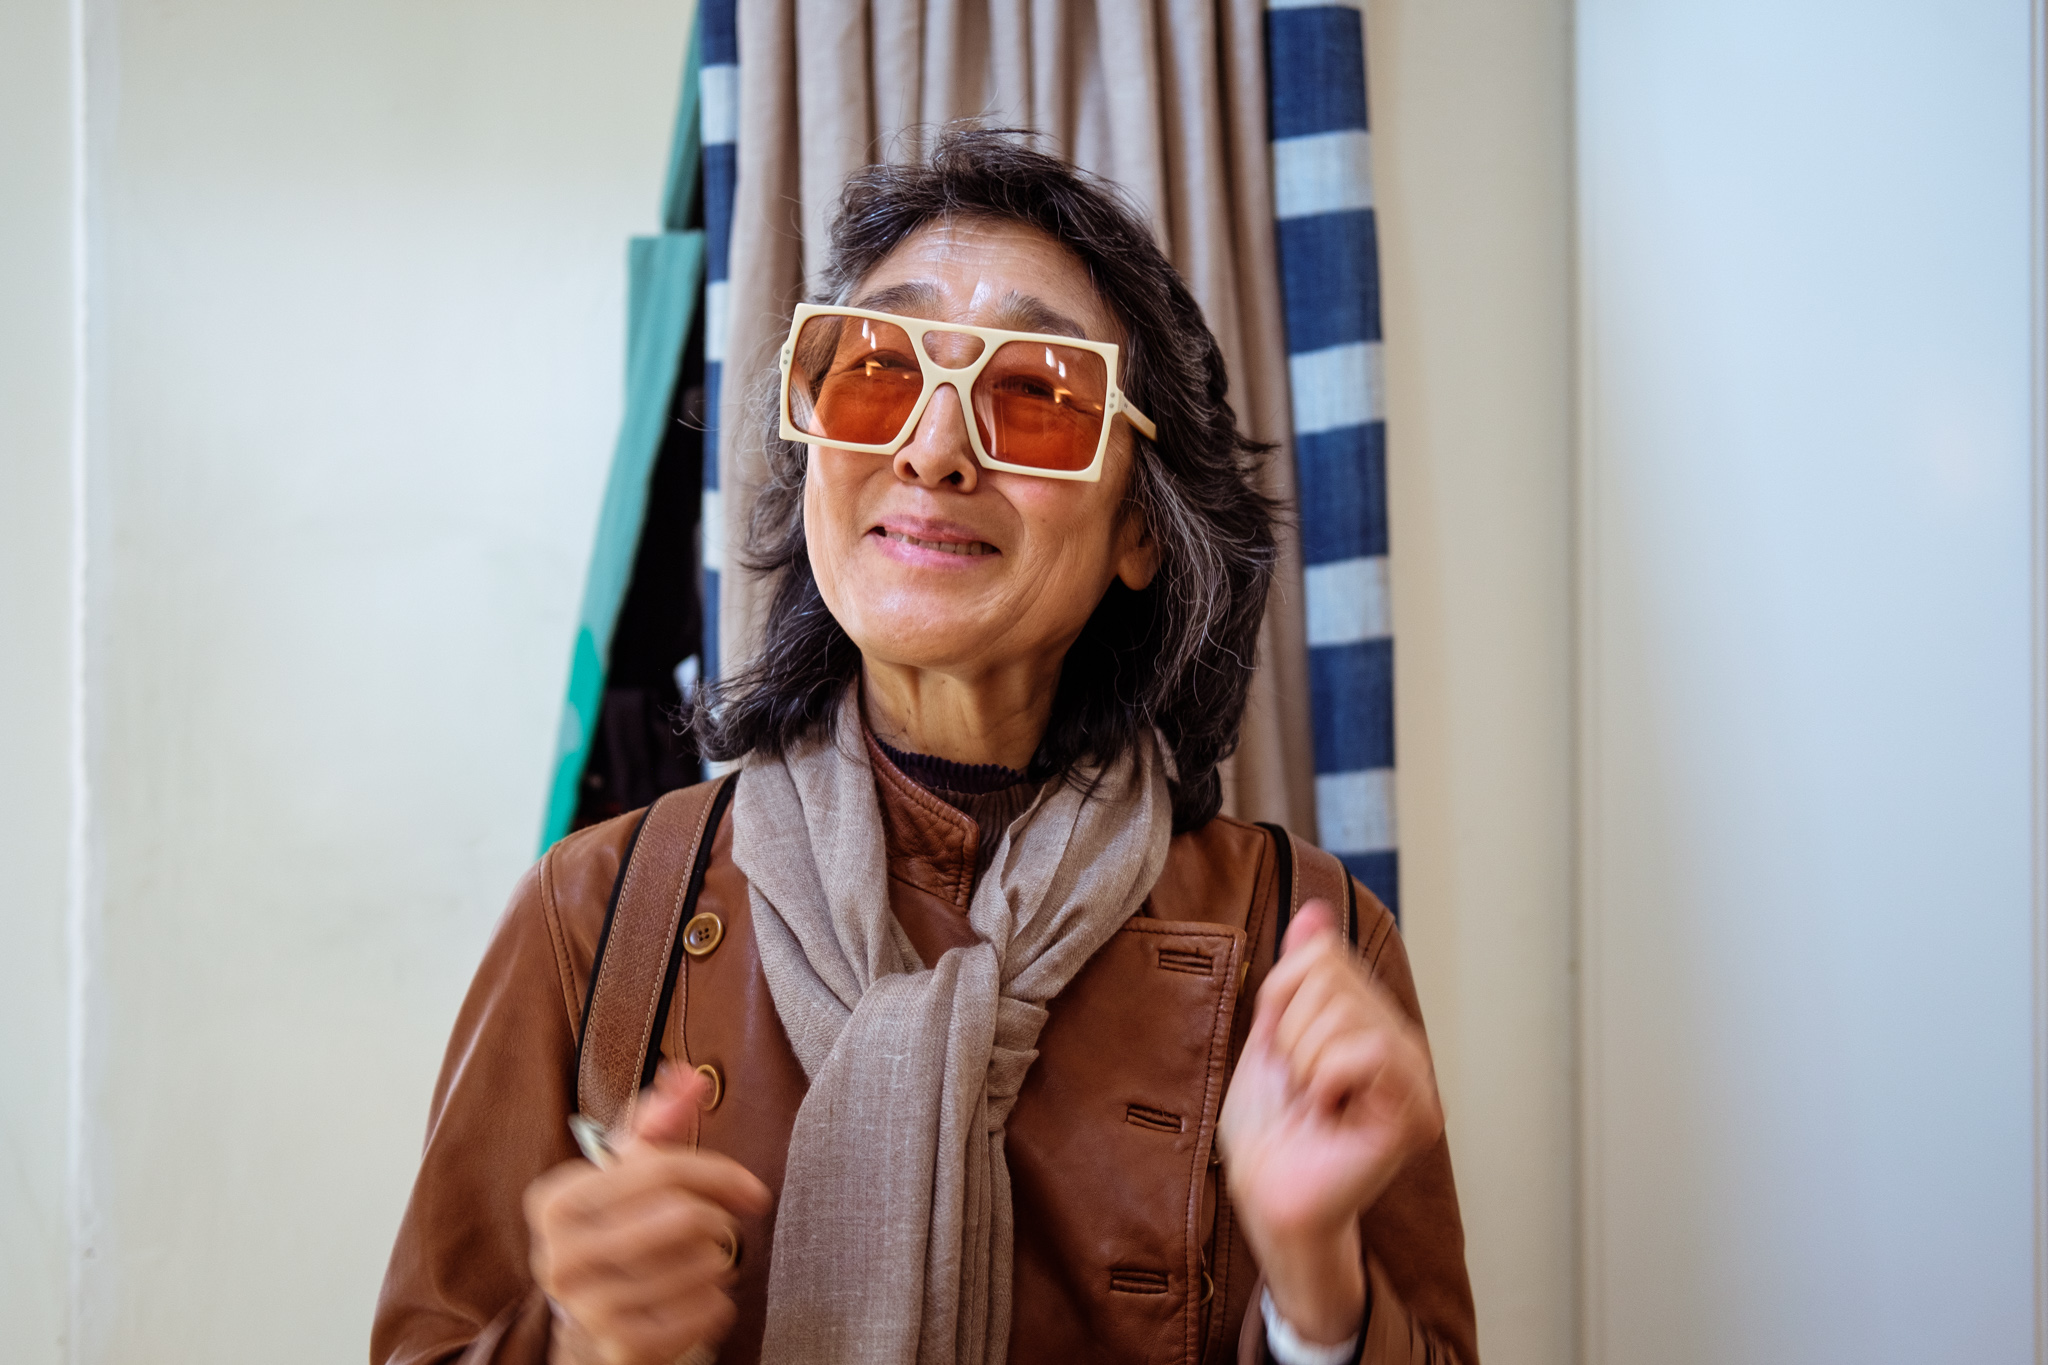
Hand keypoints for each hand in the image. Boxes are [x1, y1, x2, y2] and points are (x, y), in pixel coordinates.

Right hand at [525, 1064, 773, 1364]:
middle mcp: (559, 1257)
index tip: (752, 1188)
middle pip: (682, 1218)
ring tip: (702, 1261)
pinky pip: (703, 1312)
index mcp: (555, 1201)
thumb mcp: (626, 1171)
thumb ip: (657, 1121)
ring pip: (698, 1267)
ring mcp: (586, 1308)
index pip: (659, 1169)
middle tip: (720, 1227)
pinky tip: (699, 1295)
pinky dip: (717, 1301)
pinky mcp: (620, 1348)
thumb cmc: (617, 1229)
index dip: (718, 1173)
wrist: (589, 1318)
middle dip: (717, 1220)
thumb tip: (690, 1077)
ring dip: (719, 1261)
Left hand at [1217, 899, 1443, 1344]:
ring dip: (1305, 1061)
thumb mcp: (1272, 1032)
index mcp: (1373, 1021)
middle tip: (1302, 1085)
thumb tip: (1314, 911)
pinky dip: (1327, 1077)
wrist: (1266, 1192)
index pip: (1323, 953)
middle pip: (1330, 979)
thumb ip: (1295, 974)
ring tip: (1316, 1101)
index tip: (1286, 1050)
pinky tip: (1331, 1111)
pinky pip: (1368, 1051)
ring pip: (1345, 1013)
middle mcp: (1404, 1043)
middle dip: (1291, 1033)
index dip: (1283, 996)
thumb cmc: (1270, 1126)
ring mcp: (1414, 1077)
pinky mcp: (1413, 1113)